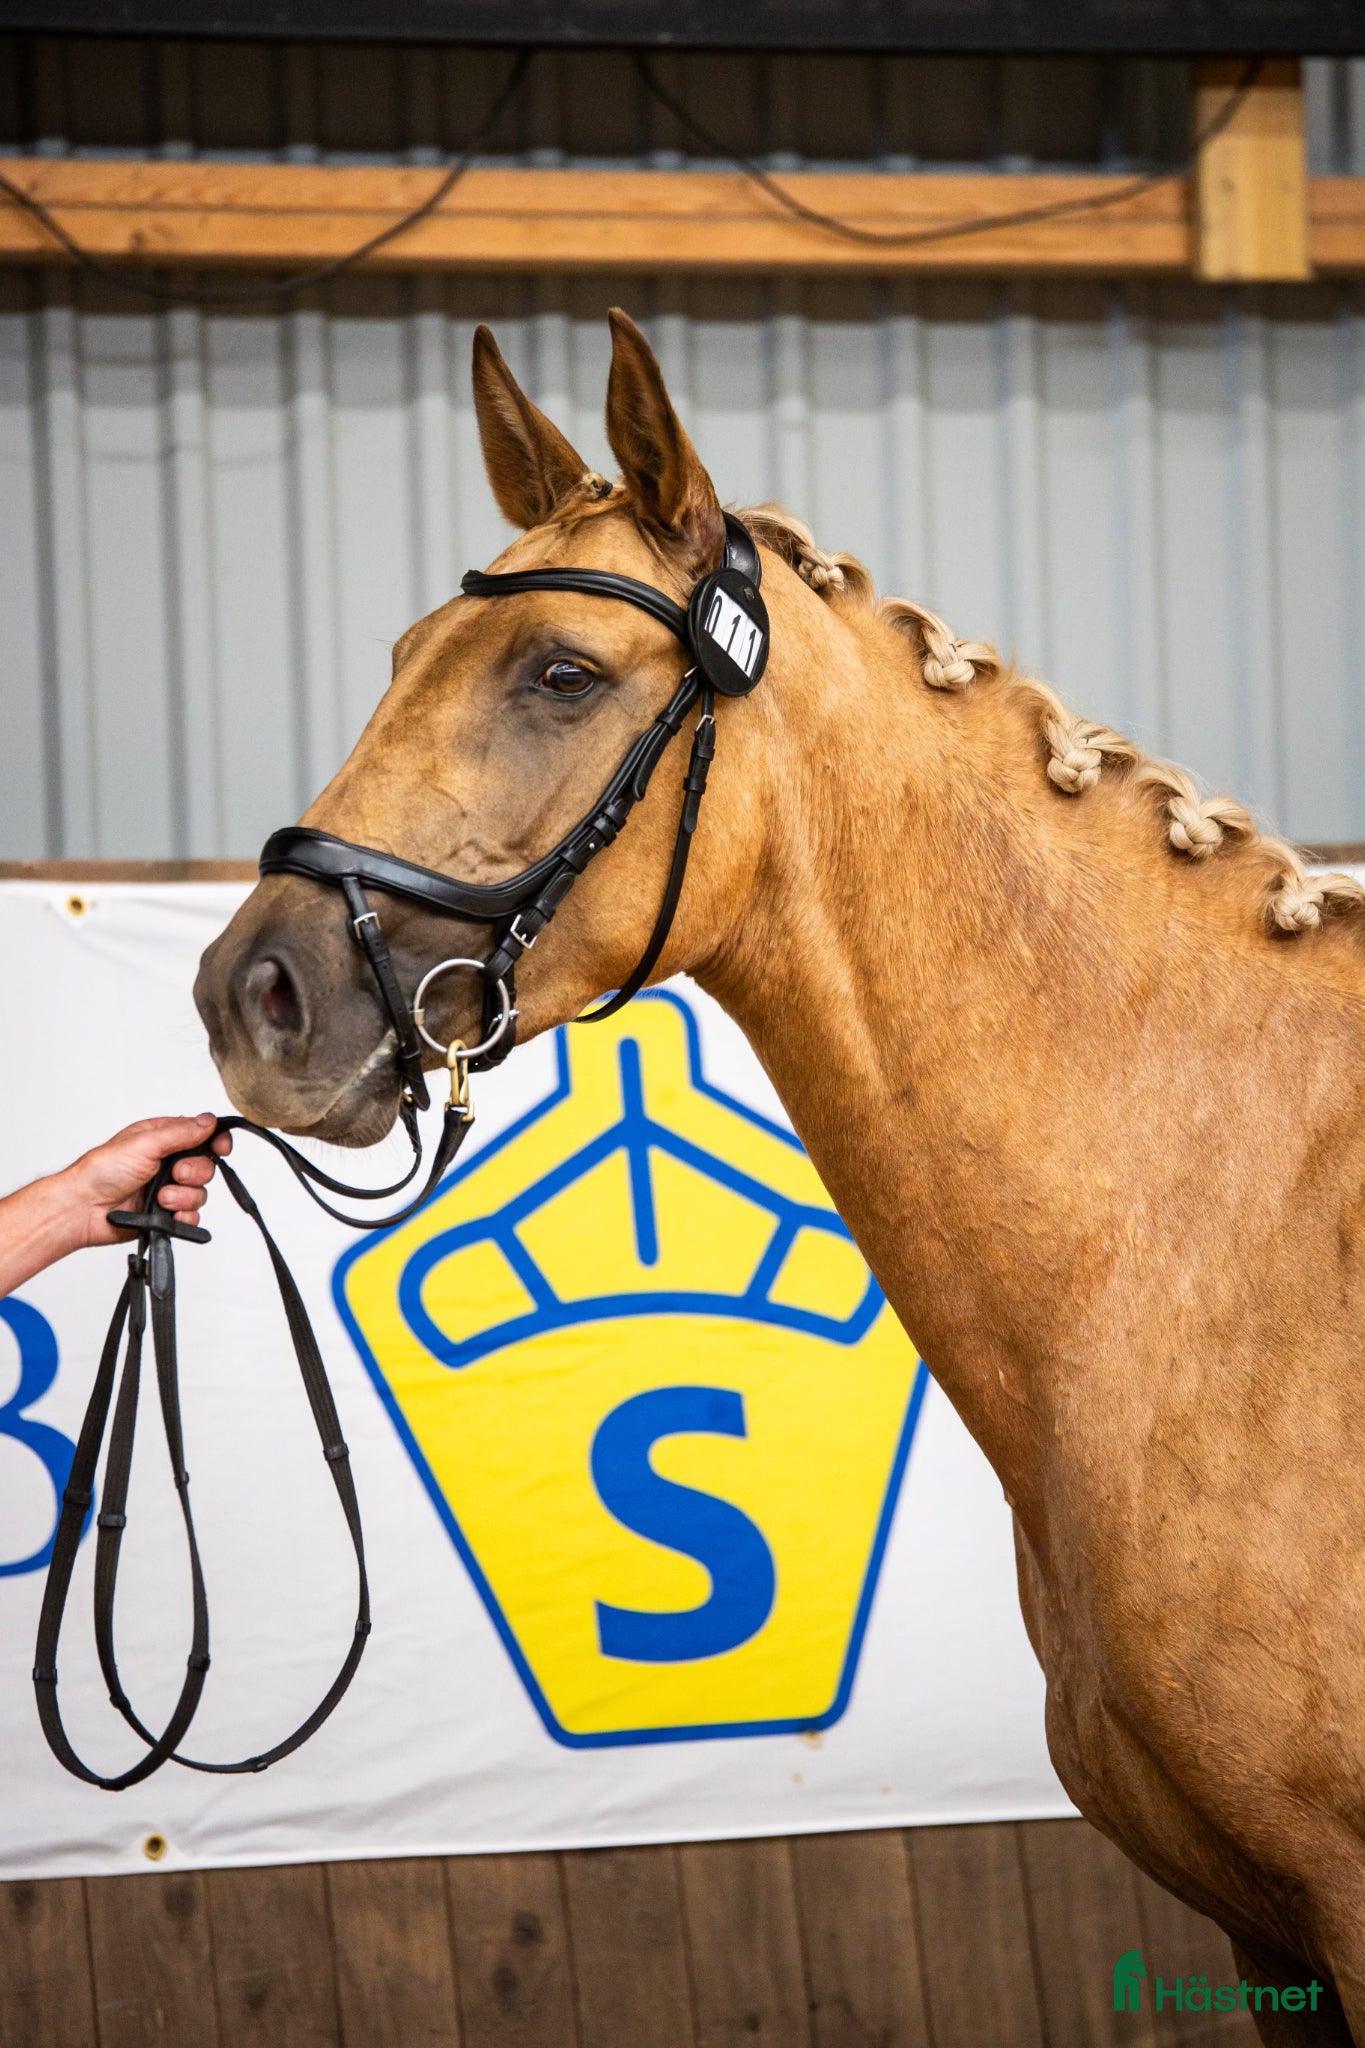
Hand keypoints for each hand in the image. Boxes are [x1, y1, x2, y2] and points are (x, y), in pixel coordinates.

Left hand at [67, 1115, 232, 1247]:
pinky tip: (168, 1214)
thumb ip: (181, 1133)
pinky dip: (184, 1217)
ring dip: (183, 1197)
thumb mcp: (144, 1143)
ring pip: (201, 1194)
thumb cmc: (102, 1171)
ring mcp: (168, 1189)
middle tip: (174, 1174)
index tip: (221, 1148)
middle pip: (206, 1166)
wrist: (84, 1209)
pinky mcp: (166, 1214)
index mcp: (163, 1138)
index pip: (202, 1135)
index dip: (216, 1141)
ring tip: (161, 1197)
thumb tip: (209, 1121)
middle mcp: (168, 1163)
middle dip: (193, 1173)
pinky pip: (192, 1217)